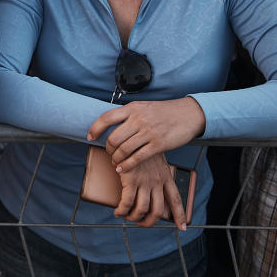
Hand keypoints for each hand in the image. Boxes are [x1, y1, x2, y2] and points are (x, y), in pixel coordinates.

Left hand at [88, 97, 205, 171]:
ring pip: (124, 149)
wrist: (187, 114)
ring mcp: (148, 132)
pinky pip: (137, 158)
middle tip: (108, 153)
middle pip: (114, 138)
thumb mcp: (143, 107)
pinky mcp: (158, 144)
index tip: (89, 137)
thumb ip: (129, 114)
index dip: (95, 128)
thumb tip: (111, 122)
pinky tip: (122, 168)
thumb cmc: (163, 112)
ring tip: (116, 162)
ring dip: (116, 159)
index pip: (107, 118)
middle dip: (108, 149)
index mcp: (132, 108)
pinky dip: (127, 165)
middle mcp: (138, 119)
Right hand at [112, 153, 186, 230]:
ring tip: (127, 216)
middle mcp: (157, 182)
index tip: (182, 228)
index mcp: (165, 177)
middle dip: (149, 222)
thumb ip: (156, 172)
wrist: (132, 134)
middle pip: (157, 210)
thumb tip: (150, 186)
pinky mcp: (130, 180)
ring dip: (134, 217)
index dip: (180, 215)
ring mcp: (144, 182)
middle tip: (141, 223)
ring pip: (142, 209)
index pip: (176, 200)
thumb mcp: (155, 159)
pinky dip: (122, 211)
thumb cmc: (142, 146)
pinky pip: (127, 203)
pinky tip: (118, 211)